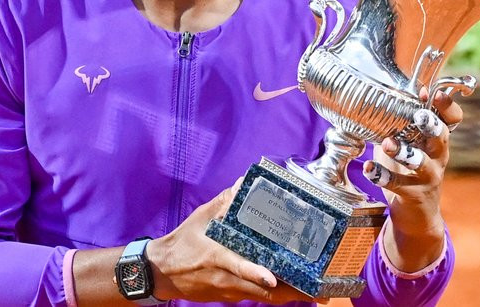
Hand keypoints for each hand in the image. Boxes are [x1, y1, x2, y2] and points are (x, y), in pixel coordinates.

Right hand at [146, 180, 322, 304]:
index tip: (273, 277)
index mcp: (217, 256)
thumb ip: (224, 201)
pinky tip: (292, 290)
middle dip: (289, 292)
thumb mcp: (201, 217)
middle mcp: (225, 278)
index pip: (237, 267)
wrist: (162, 272)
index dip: (256, 274)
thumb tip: (243, 183)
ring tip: (314, 292)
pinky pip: (256, 297)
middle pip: (261, 291)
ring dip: (286, 295)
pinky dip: (274, 294)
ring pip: (262, 297)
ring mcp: (229, 291)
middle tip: (316, 290)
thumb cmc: (183, 243)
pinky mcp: (230, 297)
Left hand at [362, 88, 462, 271]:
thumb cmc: (408, 173)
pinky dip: (381, 175)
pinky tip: (369, 169)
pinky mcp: (414, 195)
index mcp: (436, 141)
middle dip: (431, 125)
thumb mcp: (407, 146)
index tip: (431, 93)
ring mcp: (428, 177)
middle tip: (419, 115)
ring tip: (388, 144)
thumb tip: (376, 98)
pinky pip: (398, 184)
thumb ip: (398, 126)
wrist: (416, 216)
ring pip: (421, 161)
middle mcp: (438, 157)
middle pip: (442, 137)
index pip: (451, 120)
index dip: (446, 106)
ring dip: (403, 151)